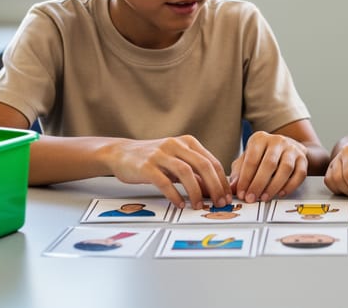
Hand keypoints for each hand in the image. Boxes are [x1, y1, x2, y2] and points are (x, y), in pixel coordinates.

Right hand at [104, 135, 231, 209]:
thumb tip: (214, 191)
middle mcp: (175, 145)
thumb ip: (194, 174)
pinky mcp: (146, 166)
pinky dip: (174, 195)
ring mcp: (160, 154)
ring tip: (199, 206)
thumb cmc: (153, 160)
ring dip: (195, 191)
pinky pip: (164, 182)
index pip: (211, 161)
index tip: (227, 196)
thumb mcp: (176, 162)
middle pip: (202, 165)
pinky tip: (180, 204)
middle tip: (219, 203)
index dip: (222, 180)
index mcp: (187, 142)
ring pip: (185, 172)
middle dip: (214, 186)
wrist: (121, 153)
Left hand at [229, 131, 307, 202]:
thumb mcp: (248, 158)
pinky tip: (281, 193)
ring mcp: (292, 149)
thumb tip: (233, 188)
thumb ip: (239, 172)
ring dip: (274, 186)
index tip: (241, 193)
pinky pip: (300, 174)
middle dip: (258, 184)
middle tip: (251, 198)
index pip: (252, 159)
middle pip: (269, 164)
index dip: (245, 178)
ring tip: (264, 197)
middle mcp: (277, 141)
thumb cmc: (263, 155)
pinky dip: (290, 186)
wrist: (287, 147)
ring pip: (286, 168)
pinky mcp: (303, 158)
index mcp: (260, 139)